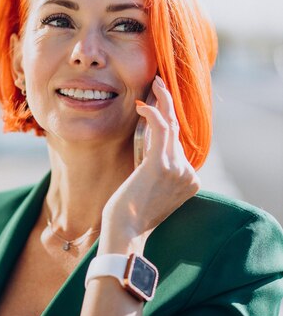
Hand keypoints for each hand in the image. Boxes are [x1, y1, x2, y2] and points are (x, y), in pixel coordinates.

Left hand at [99, 76, 200, 252]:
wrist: (124, 232)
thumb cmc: (130, 213)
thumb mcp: (150, 188)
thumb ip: (157, 168)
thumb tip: (150, 141)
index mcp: (189, 181)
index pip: (178, 145)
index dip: (167, 122)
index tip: (156, 104)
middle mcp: (188, 174)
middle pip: (178, 132)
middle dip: (168, 105)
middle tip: (160, 84)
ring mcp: (178, 169)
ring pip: (172, 125)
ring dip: (163, 101)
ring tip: (155, 83)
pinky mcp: (162, 164)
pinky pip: (161, 128)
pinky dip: (152, 112)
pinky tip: (141, 104)